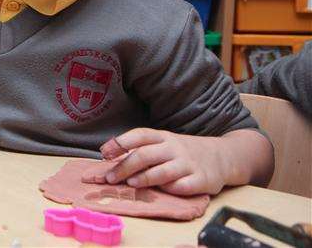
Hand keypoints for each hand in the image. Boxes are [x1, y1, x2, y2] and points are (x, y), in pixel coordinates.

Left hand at [94, 128, 233, 195]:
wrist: (222, 156)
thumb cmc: (182, 152)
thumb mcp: (164, 144)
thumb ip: (142, 150)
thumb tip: (111, 161)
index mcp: (162, 137)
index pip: (139, 135)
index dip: (120, 142)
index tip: (104, 153)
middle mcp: (174, 148)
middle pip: (145, 155)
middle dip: (124, 167)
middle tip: (110, 178)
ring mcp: (188, 164)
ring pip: (162, 172)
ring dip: (144, 178)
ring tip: (130, 183)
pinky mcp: (201, 180)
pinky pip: (181, 187)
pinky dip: (169, 189)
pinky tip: (161, 191)